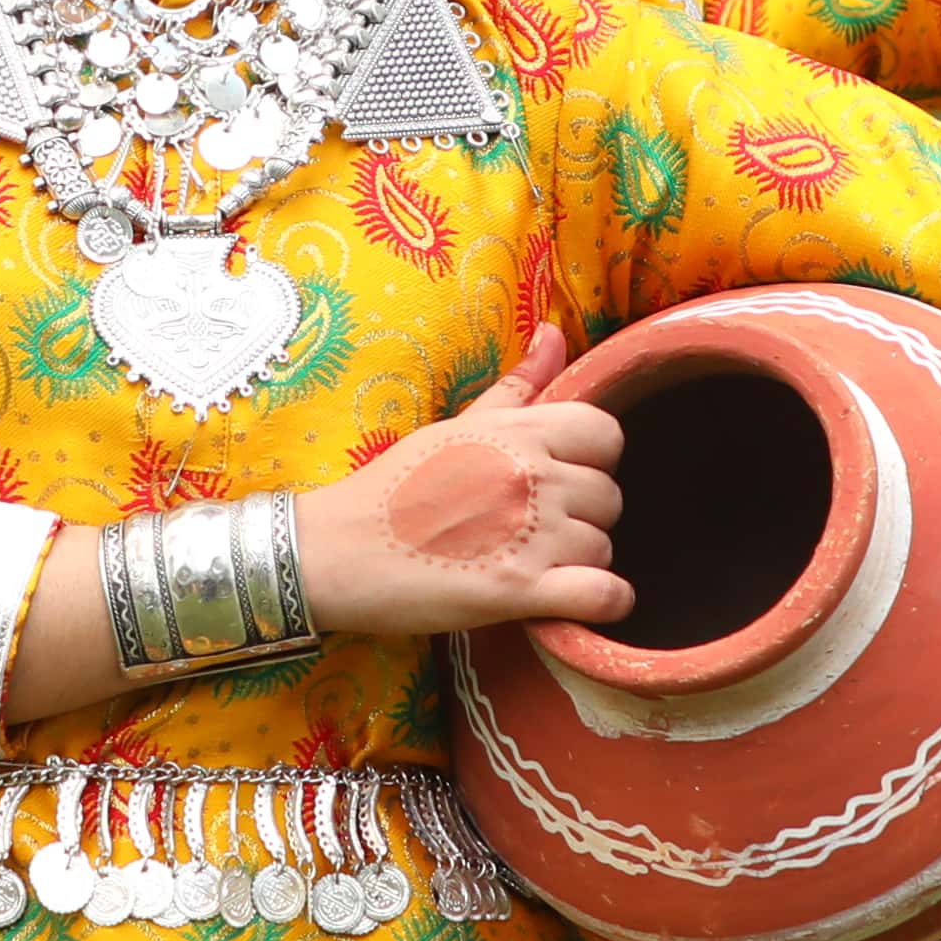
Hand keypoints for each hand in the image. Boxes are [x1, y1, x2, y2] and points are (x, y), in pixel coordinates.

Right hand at [293, 324, 630, 638]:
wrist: (332, 552)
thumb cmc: (389, 488)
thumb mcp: (454, 425)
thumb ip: (515, 387)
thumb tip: (557, 335)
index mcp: (516, 432)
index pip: (606, 434)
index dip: (592, 462)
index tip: (563, 480)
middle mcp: (530, 476)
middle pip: (608, 498)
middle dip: (582, 518)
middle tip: (539, 534)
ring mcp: (529, 534)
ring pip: (603, 548)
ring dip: (580, 564)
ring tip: (536, 568)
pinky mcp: (518, 591)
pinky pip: (603, 595)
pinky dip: (603, 604)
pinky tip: (575, 605)